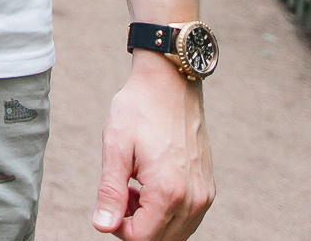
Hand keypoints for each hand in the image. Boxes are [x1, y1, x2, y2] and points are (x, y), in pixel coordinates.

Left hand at [93, 56, 214, 238]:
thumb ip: (110, 192)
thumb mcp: (115, 147)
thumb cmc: (138, 111)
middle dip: (133, 224)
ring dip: (150, 219)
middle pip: (159, 239)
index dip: (118, 228)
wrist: (170, 85)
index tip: (110, 200)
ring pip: (175, 233)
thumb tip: (102, 227)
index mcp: (168, 191)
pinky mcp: (208, 188)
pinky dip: (166, 212)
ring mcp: (205, 195)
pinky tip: (150, 184)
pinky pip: (187, 218)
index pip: (142, 239)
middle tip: (121, 190)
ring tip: (134, 186)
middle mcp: (194, 199)